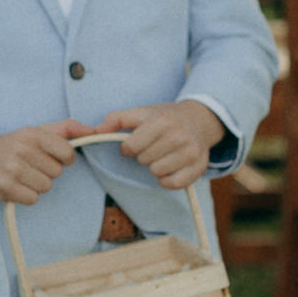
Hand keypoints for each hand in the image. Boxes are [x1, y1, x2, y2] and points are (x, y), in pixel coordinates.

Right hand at [0, 122, 83, 204]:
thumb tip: (94, 130)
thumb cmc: (16, 145)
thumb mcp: (38, 131)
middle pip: (57, 172)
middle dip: (48, 171)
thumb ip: (67, 128)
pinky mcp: (6, 187)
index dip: (65, 158)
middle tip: (32, 165)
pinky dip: (27, 195)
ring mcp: (12, 169)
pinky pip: (33, 199)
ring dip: (38, 184)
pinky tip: (17, 185)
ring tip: (24, 175)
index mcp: (33, 134)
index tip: (54, 157)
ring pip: (46, 187)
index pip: (67, 152)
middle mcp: (22, 150)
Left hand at [97, 100, 223, 189]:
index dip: (128, 147)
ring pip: (157, 172)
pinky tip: (170, 168)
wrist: (199, 120)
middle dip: (144, 155)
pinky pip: (173, 184)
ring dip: (155, 167)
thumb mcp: (141, 112)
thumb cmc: (165, 118)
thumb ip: (116, 119)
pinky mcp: (199, 167)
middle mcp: (179, 135)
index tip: (135, 143)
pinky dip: (167, 180)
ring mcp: (191, 152)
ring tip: (163, 155)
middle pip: (144, 160)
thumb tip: (97, 131)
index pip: (131, 146)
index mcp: (162, 120)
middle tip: (154, 147)